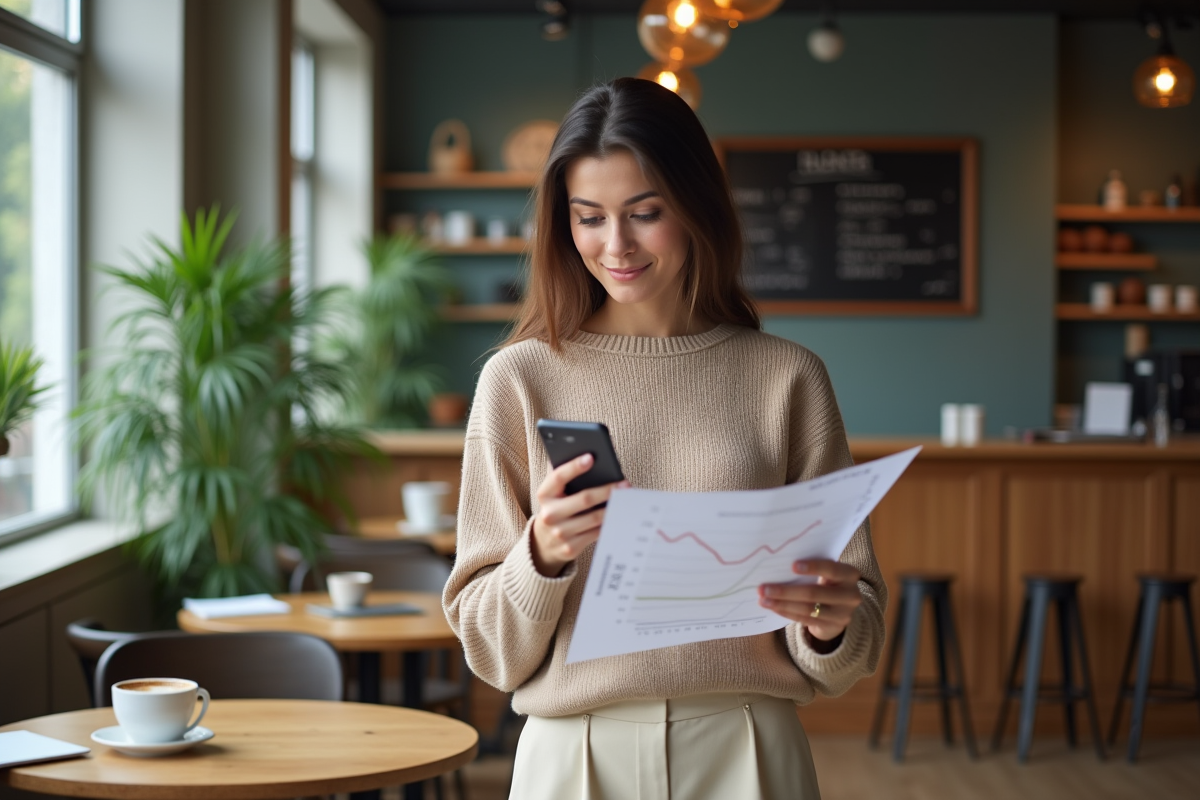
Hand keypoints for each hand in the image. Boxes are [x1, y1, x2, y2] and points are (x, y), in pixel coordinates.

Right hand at [531, 453, 628, 576]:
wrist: (544, 542)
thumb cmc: (556, 507)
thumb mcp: (554, 492)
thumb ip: (564, 475)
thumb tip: (587, 457)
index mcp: (544, 495)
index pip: (558, 477)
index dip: (574, 467)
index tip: (591, 457)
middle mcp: (549, 514)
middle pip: (584, 499)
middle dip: (607, 490)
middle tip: (624, 484)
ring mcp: (560, 533)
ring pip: (594, 518)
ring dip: (613, 507)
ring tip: (626, 499)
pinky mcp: (570, 547)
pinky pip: (597, 533)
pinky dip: (609, 523)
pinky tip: (619, 515)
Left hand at [758, 559, 861, 641]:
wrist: (842, 608)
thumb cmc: (828, 581)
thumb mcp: (828, 572)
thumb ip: (813, 567)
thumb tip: (779, 564)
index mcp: (849, 574)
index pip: (831, 569)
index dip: (813, 567)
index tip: (792, 566)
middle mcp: (850, 595)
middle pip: (814, 593)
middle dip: (786, 590)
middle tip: (764, 588)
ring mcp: (843, 614)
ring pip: (807, 609)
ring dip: (782, 604)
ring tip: (764, 599)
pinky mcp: (833, 627)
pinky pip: (805, 619)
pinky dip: (787, 612)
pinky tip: (773, 607)